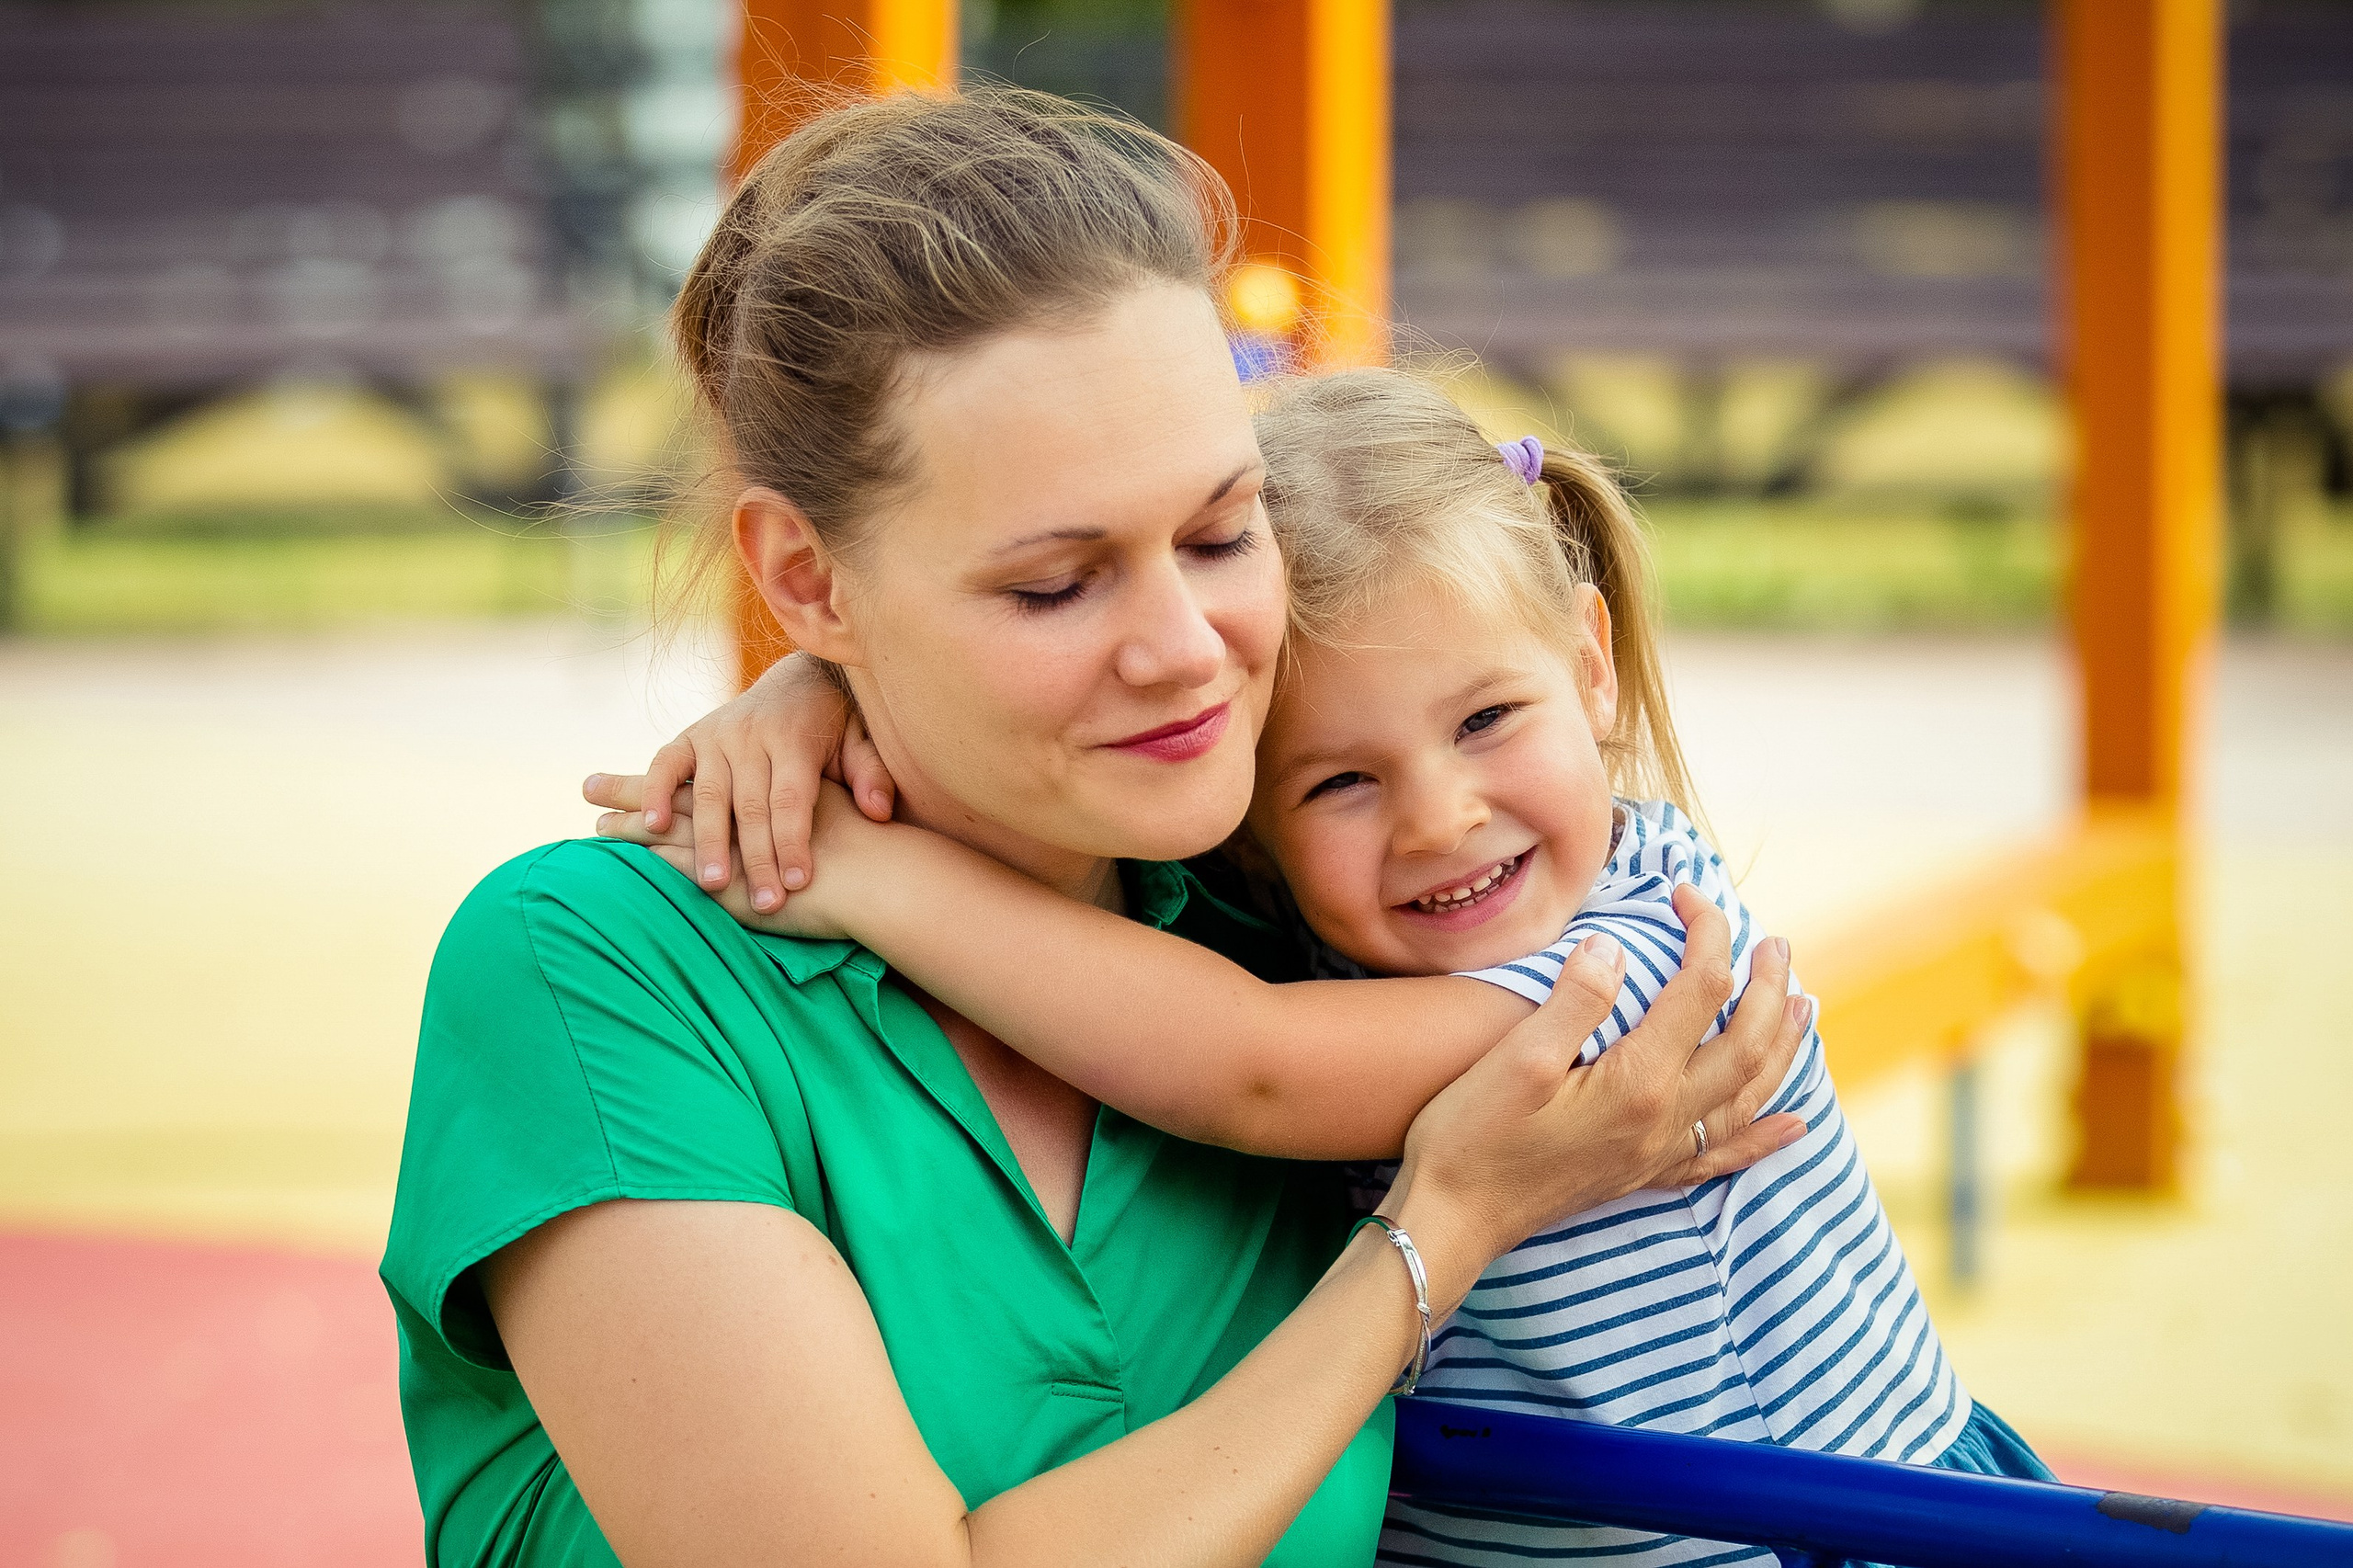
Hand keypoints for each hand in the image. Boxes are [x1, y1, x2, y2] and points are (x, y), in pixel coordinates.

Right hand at [581, 654, 896, 914]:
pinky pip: (666, 765)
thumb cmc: (836, 726)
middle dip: (757, 857)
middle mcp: (752, 735)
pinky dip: (656, 793)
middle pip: (751, 804)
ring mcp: (717, 735)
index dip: (794, 842)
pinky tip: (655, 829)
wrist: (800, 680)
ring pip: (709, 793)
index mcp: (796, 738)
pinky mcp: (690, 736)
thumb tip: (878, 810)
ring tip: (713, 885)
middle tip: (765, 903)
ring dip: (709, 841)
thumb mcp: (862, 741)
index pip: (792, 799)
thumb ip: (871, 773)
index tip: (799, 883)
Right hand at [1383, 884, 1809, 1312]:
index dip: (1704, 932)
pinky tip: (1793, 1126)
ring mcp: (1659, 1152)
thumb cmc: (1472, 1135)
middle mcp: (1666, 1120)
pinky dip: (1765, 1136)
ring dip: (1784, 1047)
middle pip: (1746, 1042)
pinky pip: (1724, 1155)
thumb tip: (1617, 945)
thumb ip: (1576, 998)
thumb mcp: (1517, 1058)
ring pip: (1749, 1095)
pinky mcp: (1643, 1174)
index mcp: (1639, 1082)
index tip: (1683, 891)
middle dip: (1768, 986)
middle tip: (1775, 943)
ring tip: (1805, 1006)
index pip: (1699, 989)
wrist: (1453, 1218)